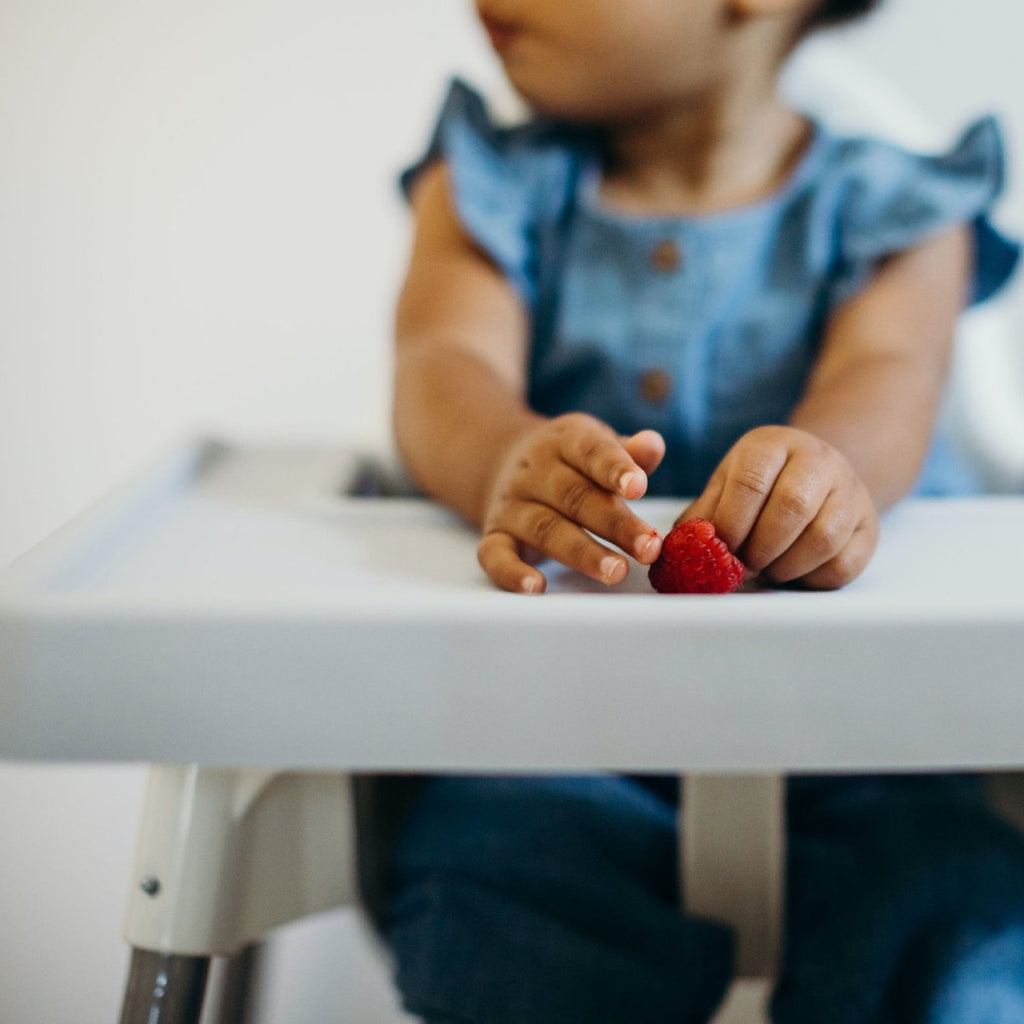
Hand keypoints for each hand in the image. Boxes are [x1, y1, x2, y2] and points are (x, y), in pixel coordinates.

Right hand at [478, 413, 664, 592]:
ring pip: (545, 529)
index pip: (590, 451)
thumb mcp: (596, 445)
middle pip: (574, 497)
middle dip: (615, 524)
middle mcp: (533, 472)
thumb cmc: (570, 462)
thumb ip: (627, 452)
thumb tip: (653, 445)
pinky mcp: (494, 535)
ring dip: (582, 553)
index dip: (614, 468)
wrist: (502, 462)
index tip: (639, 487)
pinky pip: (496, 555)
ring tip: (616, 572)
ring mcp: (511, 505)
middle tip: (649, 548)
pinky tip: (535, 587)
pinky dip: (512, 573)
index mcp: (564, 442)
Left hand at [684, 426, 878, 588]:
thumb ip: (702, 515)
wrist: (818, 473)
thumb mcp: (725, 485)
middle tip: (743, 565)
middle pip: (791, 508)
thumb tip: (676, 550)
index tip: (720, 548)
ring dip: (786, 566)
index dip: (731, 524)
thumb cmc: (760, 485)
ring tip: (767, 568)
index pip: (751, 482)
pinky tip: (794, 570)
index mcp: (772, 445)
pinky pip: (844, 563)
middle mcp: (817, 460)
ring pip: (823, 538)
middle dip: (758, 548)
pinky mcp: (869, 526)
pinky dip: (812, 578)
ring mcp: (850, 491)